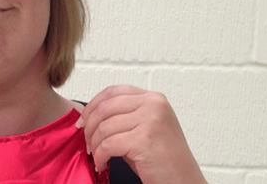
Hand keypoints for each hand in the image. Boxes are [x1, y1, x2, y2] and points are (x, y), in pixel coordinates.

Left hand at [78, 85, 205, 183]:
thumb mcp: (144, 128)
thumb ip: (123, 116)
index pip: (114, 92)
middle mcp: (153, 105)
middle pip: (106, 107)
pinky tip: (102, 163)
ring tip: (96, 155)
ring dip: (95, 144)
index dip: (93, 105)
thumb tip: (90, 115)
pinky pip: (108, 145)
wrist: (183, 180)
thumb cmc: (164, 160)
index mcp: (153, 98)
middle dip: (89, 126)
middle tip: (86, 141)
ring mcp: (150, 120)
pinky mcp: (144, 140)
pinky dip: (100, 156)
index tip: (83, 120)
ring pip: (105, 127)